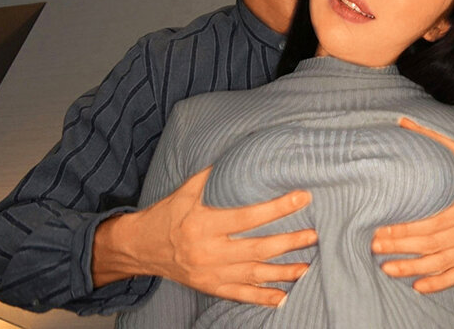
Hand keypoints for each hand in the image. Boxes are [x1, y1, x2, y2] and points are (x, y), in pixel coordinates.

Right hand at [92, 166, 316, 306]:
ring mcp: (210, 273)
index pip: (248, 216)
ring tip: (308, 267)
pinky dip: (262, 298)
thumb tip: (246, 155)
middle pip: (256, 248)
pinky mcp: (210, 287)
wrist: (139, 247)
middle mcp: (208, 251)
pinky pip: (240, 295)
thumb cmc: (167, 214)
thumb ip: (214, 176)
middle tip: (314, 235)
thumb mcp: (186, 190)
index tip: (302, 198)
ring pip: (253, 275)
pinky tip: (283, 297)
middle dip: (289, 242)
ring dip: (283, 272)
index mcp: (203, 223)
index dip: (277, 208)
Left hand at [371, 118, 453, 292]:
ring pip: (442, 263)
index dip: (405, 228)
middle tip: (375, 247)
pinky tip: (418, 286)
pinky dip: (438, 283)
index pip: (432, 222)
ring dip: (413, 269)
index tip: (380, 229)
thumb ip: (434, 139)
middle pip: (432, 244)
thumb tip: (403, 122)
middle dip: (401, 247)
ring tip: (387, 268)